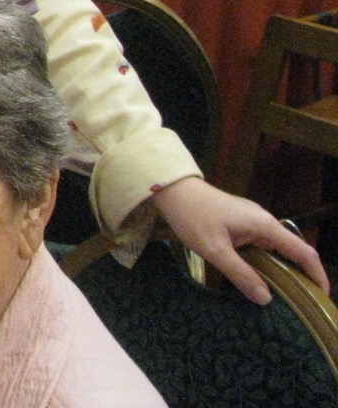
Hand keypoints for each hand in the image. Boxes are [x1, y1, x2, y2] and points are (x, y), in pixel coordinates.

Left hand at [150, 176, 328, 303]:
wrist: (172, 190)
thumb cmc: (192, 216)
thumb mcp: (214, 250)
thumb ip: (241, 274)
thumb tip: (266, 299)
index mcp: (264, 225)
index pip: (303, 252)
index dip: (317, 275)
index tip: (322, 297)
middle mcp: (264, 222)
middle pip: (293, 252)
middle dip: (301, 276)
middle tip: (302, 305)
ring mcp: (252, 221)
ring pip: (276, 250)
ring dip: (282, 271)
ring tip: (284, 298)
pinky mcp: (241, 223)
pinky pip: (261, 246)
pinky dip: (266, 263)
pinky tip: (259, 279)